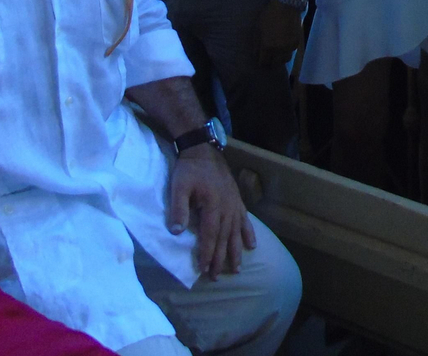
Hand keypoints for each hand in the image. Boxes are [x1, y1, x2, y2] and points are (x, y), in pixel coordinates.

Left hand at [167, 147, 255, 279]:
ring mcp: (234, 204)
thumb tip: (175, 232)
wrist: (203, 149)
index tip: (205, 270)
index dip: (208, 253)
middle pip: (224, 238)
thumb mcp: (179, 186)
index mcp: (213, 205)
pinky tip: (251, 246)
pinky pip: (245, 220)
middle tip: (217, 277)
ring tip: (237, 269)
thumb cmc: (189, 169)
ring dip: (235, 251)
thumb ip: (178, 208)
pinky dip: (248, 234)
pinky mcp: (237, 200)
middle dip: (221, 259)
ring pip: (236, 232)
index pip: (210, 235)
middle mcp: (227, 207)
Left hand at [256, 0, 303, 67]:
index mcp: (267, 46)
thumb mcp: (257, 28)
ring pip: (283, 60)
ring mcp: (289, 48)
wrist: (286, 6)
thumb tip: (256, 54)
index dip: (260, 62)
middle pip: (274, 64)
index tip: (260, 60)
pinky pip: (290, 53)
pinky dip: (286, 52)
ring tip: (276, 55)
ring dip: (279, 59)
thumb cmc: (269, 15)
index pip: (263, 62)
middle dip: (269, 62)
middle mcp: (278, 50)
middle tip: (267, 58)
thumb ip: (256, 43)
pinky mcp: (296, 43)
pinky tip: (283, 46)